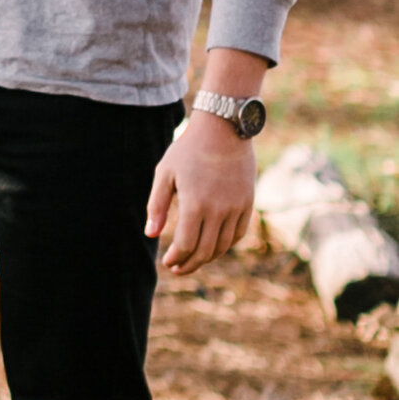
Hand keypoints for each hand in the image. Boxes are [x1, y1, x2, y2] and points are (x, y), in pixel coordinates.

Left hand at [146, 118, 257, 280]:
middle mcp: (219, 210)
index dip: (176, 258)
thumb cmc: (188, 150)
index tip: (167, 263)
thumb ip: (157, 205)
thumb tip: (150, 234)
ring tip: (193, 261)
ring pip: (223, 245)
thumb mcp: (165, 173)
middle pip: (206, 251)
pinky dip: (225, 245)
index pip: (187, 245)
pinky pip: (238, 233)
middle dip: (190, 264)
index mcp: (195, 204)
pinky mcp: (248, 203)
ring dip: (207, 258)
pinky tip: (213, 246)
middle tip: (177, 269)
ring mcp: (237, 208)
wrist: (224, 130)